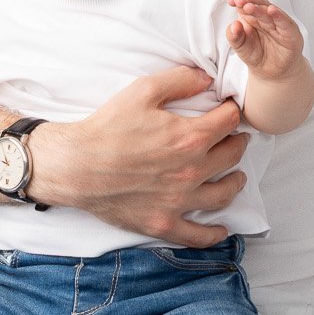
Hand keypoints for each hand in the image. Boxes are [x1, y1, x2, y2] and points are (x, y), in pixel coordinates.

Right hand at [50, 64, 250, 244]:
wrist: (76, 165)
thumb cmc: (107, 127)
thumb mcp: (142, 91)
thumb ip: (180, 80)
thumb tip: (208, 78)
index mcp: (190, 138)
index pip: (230, 122)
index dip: (233, 112)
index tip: (230, 110)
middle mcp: (191, 171)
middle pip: (232, 156)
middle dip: (238, 143)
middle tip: (236, 138)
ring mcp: (179, 201)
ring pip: (224, 194)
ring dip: (236, 181)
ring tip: (237, 175)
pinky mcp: (164, 223)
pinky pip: (198, 236)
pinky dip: (215, 233)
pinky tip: (222, 228)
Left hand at [226, 0, 303, 77]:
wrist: (272, 74)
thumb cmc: (257, 56)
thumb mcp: (241, 47)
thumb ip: (234, 37)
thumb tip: (233, 25)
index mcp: (253, 18)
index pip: (246, 5)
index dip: (239, 1)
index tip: (231, 0)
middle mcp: (267, 18)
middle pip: (258, 5)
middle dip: (248, 2)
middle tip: (238, 1)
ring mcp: (279, 24)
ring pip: (270, 13)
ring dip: (260, 8)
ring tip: (249, 6)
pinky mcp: (291, 33)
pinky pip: (285, 23)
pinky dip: (279, 16)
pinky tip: (272, 10)